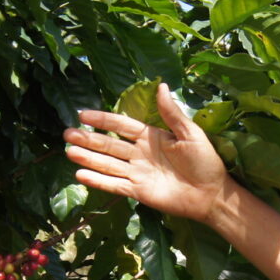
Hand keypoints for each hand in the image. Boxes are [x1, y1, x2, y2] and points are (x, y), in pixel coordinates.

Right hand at [64, 83, 231, 223]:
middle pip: (109, 145)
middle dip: (88, 139)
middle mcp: (139, 153)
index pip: (121, 126)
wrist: (211, 194)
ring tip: (69, 151)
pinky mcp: (138, 191)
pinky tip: (80, 175)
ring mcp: (137, 173)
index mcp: (151, 137)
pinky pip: (114, 184)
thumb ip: (171, 113)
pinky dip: (97, 181)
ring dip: (88, 158)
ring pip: (107, 164)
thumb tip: (161, 86)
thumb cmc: (205, 162)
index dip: (103, 120)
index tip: (83, 114)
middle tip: (67, 133)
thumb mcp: (190, 133)